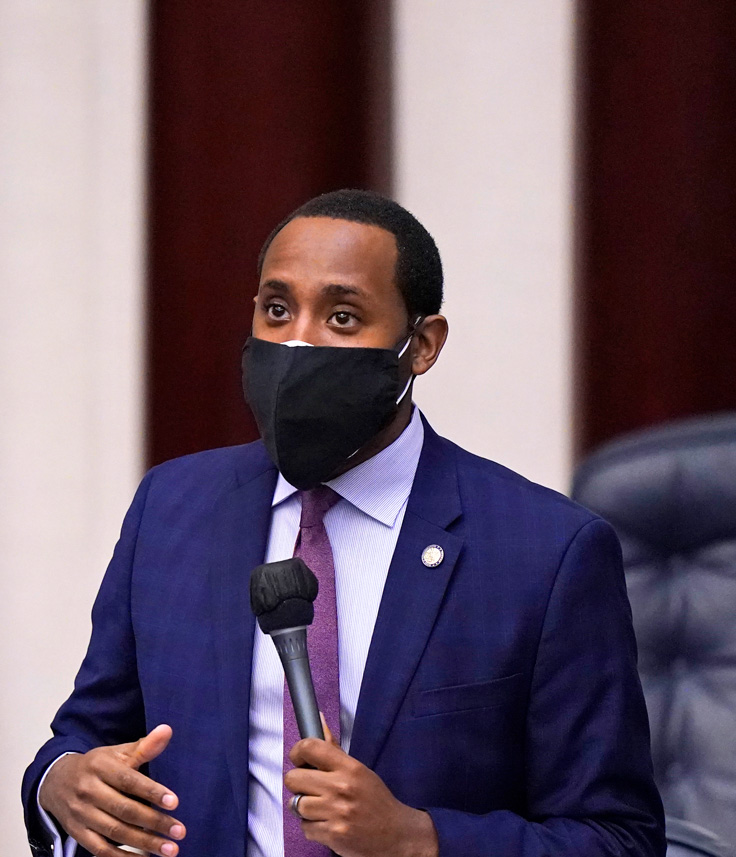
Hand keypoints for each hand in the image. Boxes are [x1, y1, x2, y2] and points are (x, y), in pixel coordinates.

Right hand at [39, 724, 185, 856]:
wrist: (56, 781)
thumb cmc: (97, 766)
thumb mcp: (117, 753)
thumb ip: (144, 746)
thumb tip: (167, 730)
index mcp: (101, 767)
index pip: (129, 781)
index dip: (151, 791)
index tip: (174, 802)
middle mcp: (89, 791)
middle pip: (125, 810)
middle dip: (154, 822)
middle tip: (179, 831)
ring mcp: (82, 814)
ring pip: (115, 832)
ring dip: (144, 844)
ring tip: (169, 849)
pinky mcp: (77, 833)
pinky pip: (100, 849)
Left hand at [284, 719, 437, 856]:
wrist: (395, 833)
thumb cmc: (376, 800)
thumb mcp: (359, 770)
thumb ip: (334, 749)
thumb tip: (318, 721)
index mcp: (349, 768)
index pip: (310, 748)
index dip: (297, 752)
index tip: (299, 759)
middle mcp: (341, 787)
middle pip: (293, 778)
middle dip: (297, 784)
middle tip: (309, 788)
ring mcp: (336, 812)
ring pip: (296, 805)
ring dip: (303, 808)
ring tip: (319, 808)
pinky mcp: (333, 835)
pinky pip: (305, 827)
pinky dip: (312, 827)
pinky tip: (326, 823)